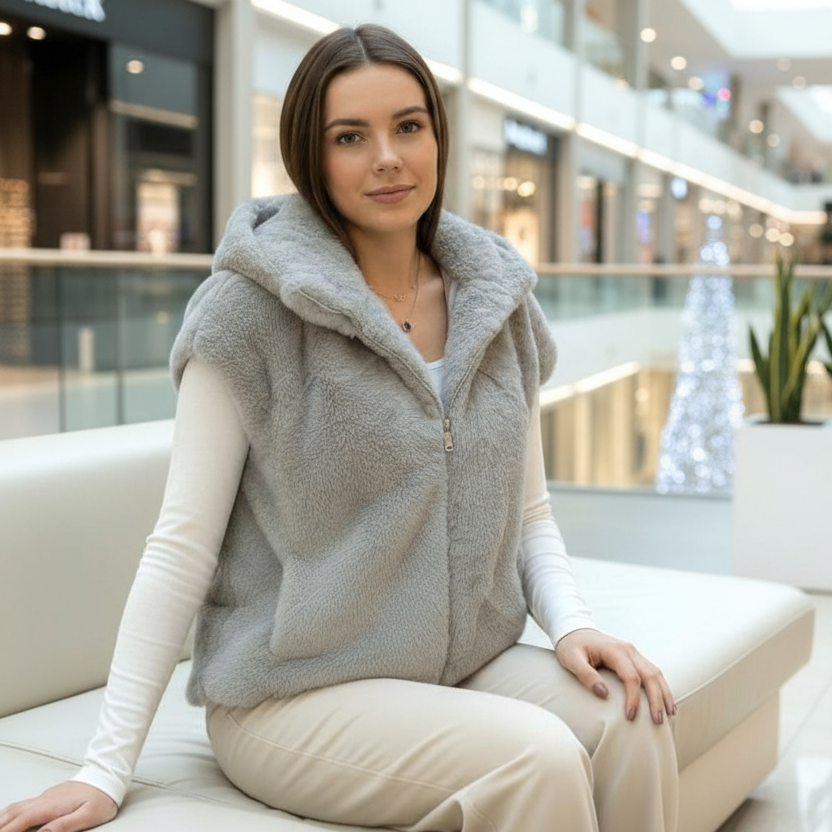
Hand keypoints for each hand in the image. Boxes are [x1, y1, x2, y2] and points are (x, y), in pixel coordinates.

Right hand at [0, 781, 116, 831]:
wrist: (108, 775)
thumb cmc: (102, 797)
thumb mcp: (89, 815)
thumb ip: (65, 825)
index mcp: (52, 806)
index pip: (21, 821)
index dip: (6, 831)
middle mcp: (45, 799)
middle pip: (13, 813)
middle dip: (1, 825)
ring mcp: (45, 796)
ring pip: (16, 807)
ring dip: (2, 818)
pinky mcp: (48, 796)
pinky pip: (22, 804)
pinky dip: (10, 813)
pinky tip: (8, 817)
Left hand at [555, 628, 675, 724]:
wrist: (574, 630)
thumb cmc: (571, 646)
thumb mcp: (572, 660)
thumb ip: (586, 675)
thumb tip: (603, 693)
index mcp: (615, 650)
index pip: (631, 677)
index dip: (633, 698)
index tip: (630, 717)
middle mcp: (628, 649)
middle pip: (650, 675)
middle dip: (657, 699)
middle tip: (658, 721)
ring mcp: (633, 652)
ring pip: (656, 673)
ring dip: (664, 693)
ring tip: (669, 714)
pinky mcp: (634, 657)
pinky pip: (652, 671)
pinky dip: (660, 686)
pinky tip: (664, 701)